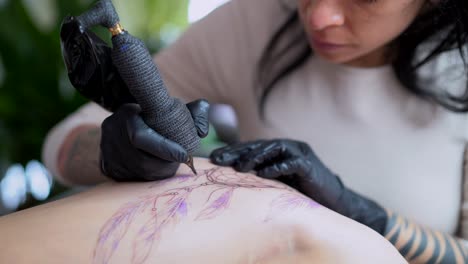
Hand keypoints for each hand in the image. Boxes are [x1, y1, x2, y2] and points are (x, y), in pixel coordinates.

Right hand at [101, 100, 209, 180]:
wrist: (128, 119)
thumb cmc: (157, 114)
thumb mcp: (173, 107)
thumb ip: (194, 113)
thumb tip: (202, 132)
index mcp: (126, 115)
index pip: (142, 137)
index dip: (165, 149)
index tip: (185, 155)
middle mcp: (112, 133)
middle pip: (142, 161)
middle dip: (167, 164)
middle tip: (182, 161)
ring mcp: (107, 152)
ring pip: (139, 173)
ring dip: (160, 172)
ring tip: (171, 163)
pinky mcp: (107, 167)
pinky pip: (132, 179)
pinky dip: (149, 176)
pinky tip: (156, 168)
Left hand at [210, 139, 387, 233]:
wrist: (333, 202)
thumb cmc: (303, 192)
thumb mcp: (278, 181)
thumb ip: (261, 174)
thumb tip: (232, 177)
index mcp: (281, 149)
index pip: (253, 146)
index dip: (233, 150)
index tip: (214, 158)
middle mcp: (290, 147)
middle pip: (260, 144)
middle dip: (238, 151)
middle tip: (219, 159)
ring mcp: (301, 154)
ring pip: (274, 148)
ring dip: (255, 157)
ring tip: (239, 167)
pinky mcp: (310, 165)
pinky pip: (291, 163)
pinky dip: (276, 168)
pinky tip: (262, 175)